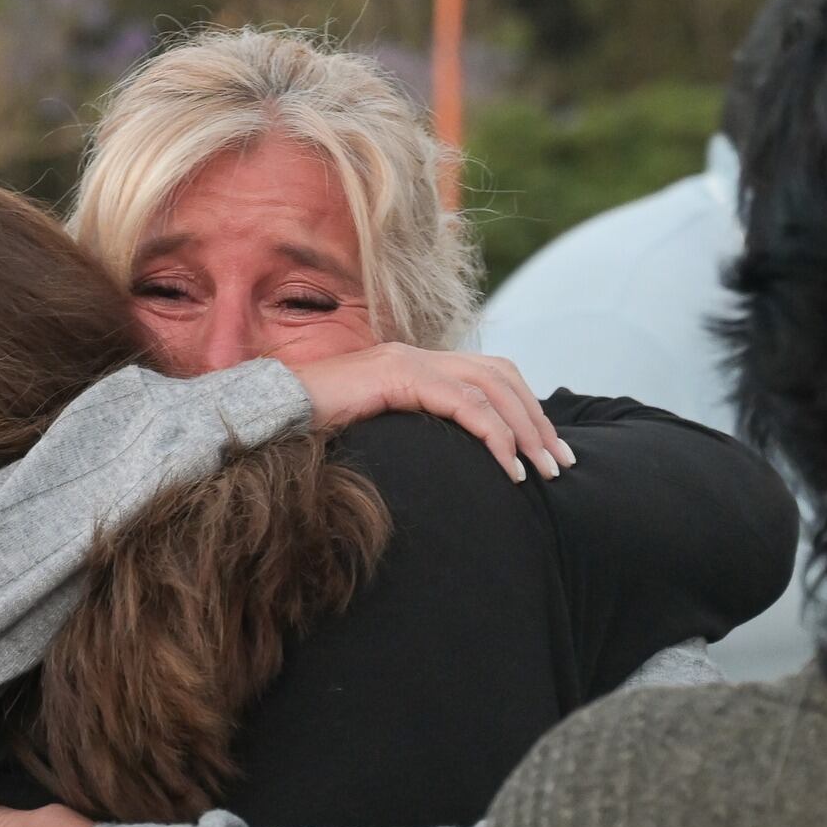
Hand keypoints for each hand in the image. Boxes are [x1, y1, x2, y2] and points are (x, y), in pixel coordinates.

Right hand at [288, 342, 575, 482]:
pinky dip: (494, 434)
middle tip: (562, 465)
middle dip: (538, 421)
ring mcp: (407, 361)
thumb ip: (406, 439)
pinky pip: (463, 403)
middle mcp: (416, 355)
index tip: (546, 451)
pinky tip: (508, 467)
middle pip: (502, 377)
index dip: (526, 410)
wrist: (264, 416)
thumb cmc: (307, 434)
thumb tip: (440, 471)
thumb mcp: (371, 436)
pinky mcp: (396, 375)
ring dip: (525, 431)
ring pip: (491, 388)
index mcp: (414, 365)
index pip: (490, 376)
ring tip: (543, 471)